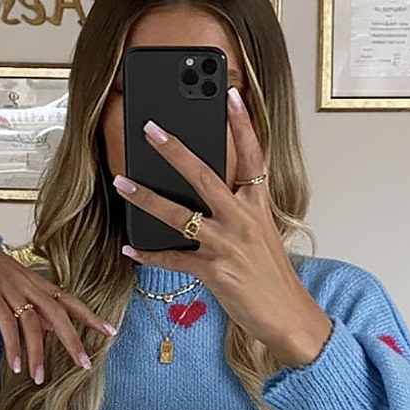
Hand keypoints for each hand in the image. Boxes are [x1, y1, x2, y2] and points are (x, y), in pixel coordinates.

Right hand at [0, 247, 117, 384]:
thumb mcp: (23, 290)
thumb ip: (39, 309)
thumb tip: (54, 330)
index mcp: (41, 286)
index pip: (72, 301)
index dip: (91, 316)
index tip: (111, 331)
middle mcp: (31, 289)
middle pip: (59, 314)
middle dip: (72, 340)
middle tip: (84, 364)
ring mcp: (13, 293)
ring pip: (32, 325)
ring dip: (37, 354)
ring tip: (39, 378)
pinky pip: (7, 327)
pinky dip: (13, 347)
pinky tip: (16, 366)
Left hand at [112, 88, 332, 367]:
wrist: (287, 315)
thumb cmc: (271, 275)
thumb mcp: (262, 233)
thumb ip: (240, 209)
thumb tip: (210, 191)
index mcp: (258, 205)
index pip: (254, 156)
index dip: (243, 124)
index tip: (231, 95)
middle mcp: (243, 220)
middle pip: (205, 176)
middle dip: (174, 151)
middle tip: (149, 129)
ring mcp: (228, 245)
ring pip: (180, 215)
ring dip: (147, 198)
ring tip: (122, 183)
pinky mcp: (214, 272)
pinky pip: (174, 258)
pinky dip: (149, 254)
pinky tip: (130, 248)